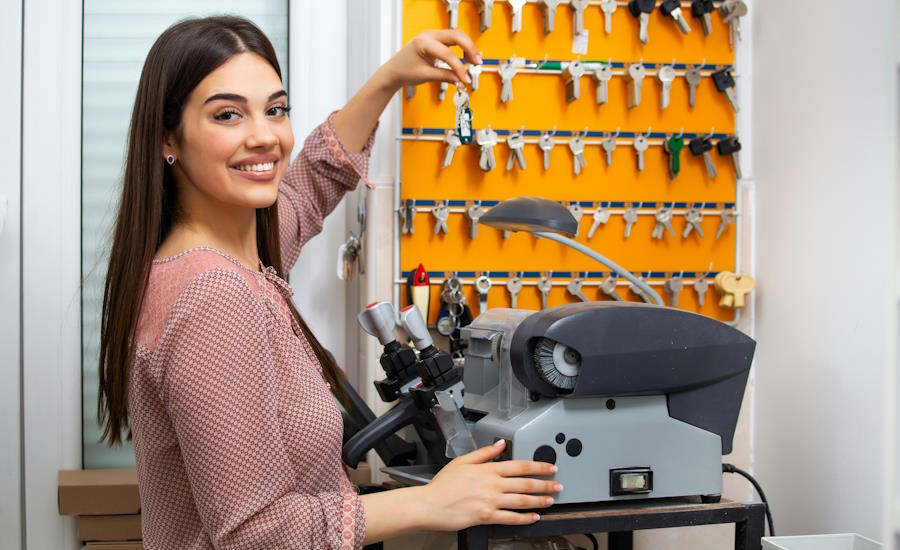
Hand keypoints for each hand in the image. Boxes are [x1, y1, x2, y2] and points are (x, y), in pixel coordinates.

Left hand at [378, 29, 480, 89]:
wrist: (394, 70)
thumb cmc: (404, 70)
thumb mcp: (425, 75)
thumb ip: (445, 77)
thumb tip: (461, 80)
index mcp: (423, 42)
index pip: (448, 54)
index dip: (459, 67)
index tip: (466, 79)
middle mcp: (429, 35)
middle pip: (457, 35)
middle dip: (469, 49)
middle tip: (477, 63)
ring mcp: (433, 35)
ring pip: (457, 35)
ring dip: (468, 47)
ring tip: (473, 62)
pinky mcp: (436, 39)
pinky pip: (453, 39)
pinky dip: (462, 47)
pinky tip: (466, 58)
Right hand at [416, 439, 561, 530]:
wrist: (429, 504)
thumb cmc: (442, 484)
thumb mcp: (462, 461)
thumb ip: (484, 452)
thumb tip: (501, 444)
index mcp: (488, 469)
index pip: (520, 466)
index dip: (539, 466)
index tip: (550, 467)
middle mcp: (492, 485)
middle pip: (525, 484)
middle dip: (545, 484)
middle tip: (558, 485)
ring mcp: (490, 501)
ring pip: (522, 501)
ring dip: (540, 500)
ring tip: (551, 500)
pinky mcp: (487, 517)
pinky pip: (511, 518)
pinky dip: (525, 518)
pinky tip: (534, 517)